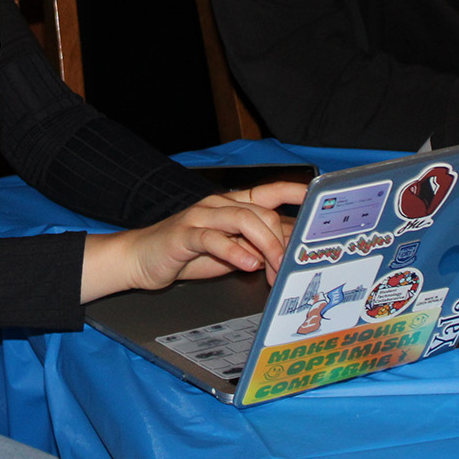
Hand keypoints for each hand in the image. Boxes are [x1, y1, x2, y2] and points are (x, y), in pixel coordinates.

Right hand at [80, 182, 307, 301]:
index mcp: (231, 205)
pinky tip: (247, 263)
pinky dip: (234, 250)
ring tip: (273, 266)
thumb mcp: (229, 251)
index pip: (269, 191)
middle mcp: (218, 205)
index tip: (318, 197)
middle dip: (281, 240)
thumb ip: (256, 247)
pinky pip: (213, 238)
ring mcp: (200, 217)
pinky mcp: (184, 234)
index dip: (294, 191)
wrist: (140, 260)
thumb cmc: (186, 254)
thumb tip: (291, 250)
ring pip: (243, 219)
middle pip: (262, 212)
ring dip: (265, 244)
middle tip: (289, 267)